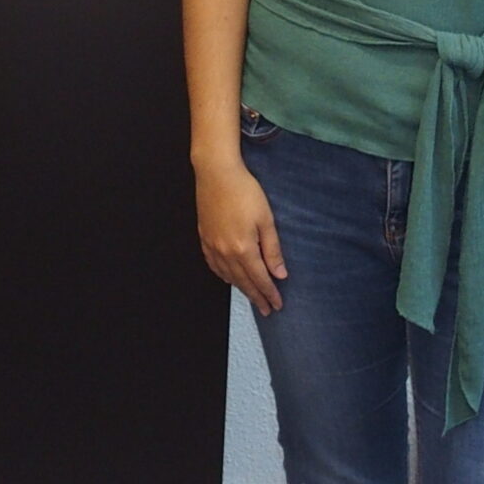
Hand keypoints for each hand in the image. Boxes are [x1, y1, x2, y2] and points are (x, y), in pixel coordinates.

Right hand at [195, 157, 286, 313]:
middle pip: (243, 282)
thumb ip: (272, 249)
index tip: (277, 305)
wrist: (216, 172)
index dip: (269, 293)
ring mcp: (212, 246)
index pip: (259, 279)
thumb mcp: (266, 219)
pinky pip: (213, 265)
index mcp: (243, 248)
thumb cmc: (244, 191)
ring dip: (240, 288)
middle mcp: (225, 252)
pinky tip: (228, 277)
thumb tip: (279, 274)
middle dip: (256, 297)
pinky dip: (223, 275)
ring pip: (228, 276)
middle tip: (266, 310)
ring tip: (251, 296)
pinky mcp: (204, 237)